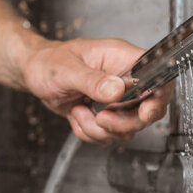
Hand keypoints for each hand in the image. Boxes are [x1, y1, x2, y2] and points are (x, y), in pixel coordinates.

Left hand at [22, 38, 172, 145]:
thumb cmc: (49, 61)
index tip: (144, 111)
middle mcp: (125, 78)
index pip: (156, 75)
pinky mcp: (108, 113)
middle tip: (100, 119)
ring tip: (78, 112)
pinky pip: (110, 135)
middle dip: (124, 122)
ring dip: (101, 130)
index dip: (158, 96)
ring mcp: (118, 98)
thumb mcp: (67, 69)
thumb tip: (117, 90)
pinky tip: (77, 115)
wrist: (34, 73)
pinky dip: (90, 133)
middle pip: (148, 109)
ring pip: (128, 127)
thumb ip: (92, 80)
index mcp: (122, 58)